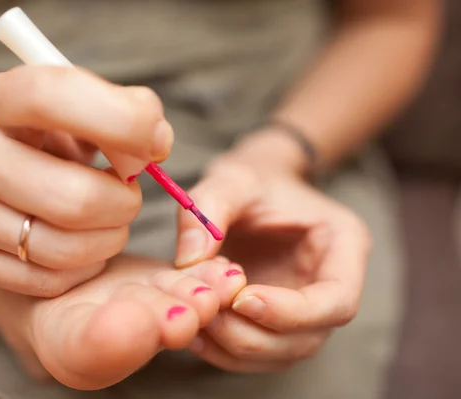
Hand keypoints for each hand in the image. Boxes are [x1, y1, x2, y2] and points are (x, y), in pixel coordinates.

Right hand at [0, 65, 173, 296]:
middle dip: (125, 203)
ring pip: (65, 248)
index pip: (53, 98)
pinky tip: (80, 243)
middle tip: (129, 193)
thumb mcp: (79, 106)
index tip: (158, 143)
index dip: (121, 121)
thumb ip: (124, 111)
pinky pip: (49, 280)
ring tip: (110, 218)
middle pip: (75, 198)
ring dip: (110, 238)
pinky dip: (83, 266)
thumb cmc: (49, 137)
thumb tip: (156, 142)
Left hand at [176, 156, 370, 371]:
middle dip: (255, 335)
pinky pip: (258, 353)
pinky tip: (196, 331)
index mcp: (343, 245)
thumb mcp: (231, 178)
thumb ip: (209, 209)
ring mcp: (305, 310)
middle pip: (308, 337)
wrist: (249, 190)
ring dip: (236, 348)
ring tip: (198, 319)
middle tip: (208, 311)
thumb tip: (190, 260)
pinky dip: (224, 351)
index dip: (291, 312)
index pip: (337, 300)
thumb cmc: (250, 179)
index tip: (242, 299)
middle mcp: (330, 286)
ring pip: (281, 354)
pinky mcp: (276, 322)